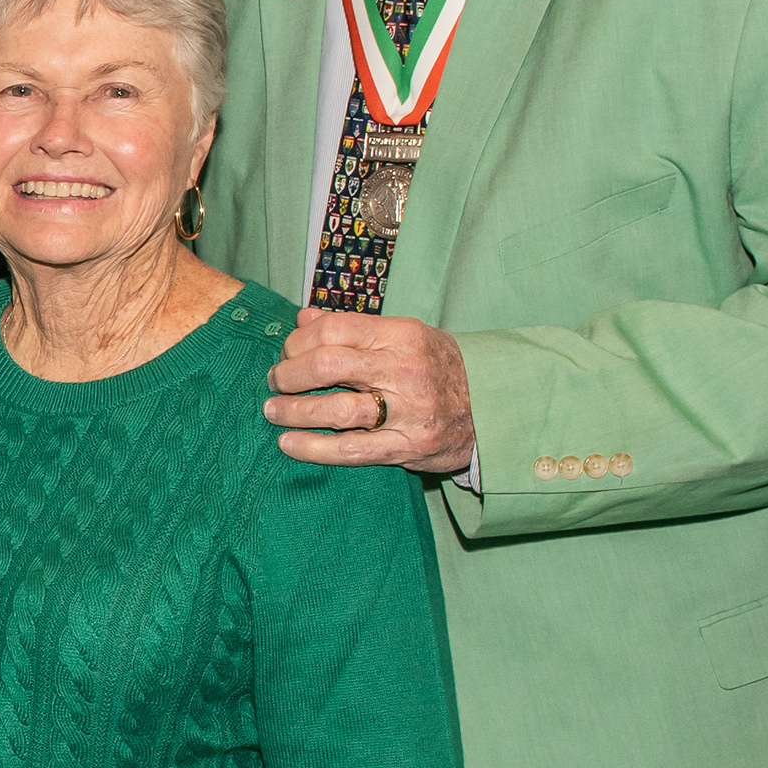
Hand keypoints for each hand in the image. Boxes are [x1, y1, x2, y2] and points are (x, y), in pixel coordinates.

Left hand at [266, 306, 474, 473]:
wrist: (494, 409)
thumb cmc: (438, 368)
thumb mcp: (405, 337)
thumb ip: (354, 328)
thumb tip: (303, 318)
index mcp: (402, 335)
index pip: (333, 329)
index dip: (297, 342)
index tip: (287, 353)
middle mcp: (404, 369)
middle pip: (327, 365)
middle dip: (288, 374)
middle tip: (275, 382)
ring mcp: (408, 410)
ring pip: (335, 410)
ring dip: (293, 411)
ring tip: (273, 412)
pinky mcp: (408, 446)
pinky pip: (350, 449)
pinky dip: (313, 448)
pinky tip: (289, 444)